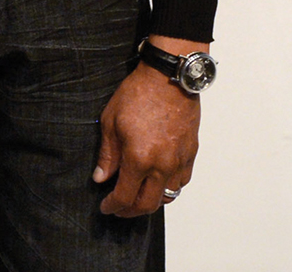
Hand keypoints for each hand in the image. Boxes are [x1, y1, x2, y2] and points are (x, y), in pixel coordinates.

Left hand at [93, 37, 203, 215]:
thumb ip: (107, 155)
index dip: (113, 206)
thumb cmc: (137, 95)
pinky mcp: (191, 154)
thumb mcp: (110, 122)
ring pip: (168, 196)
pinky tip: (157, 183)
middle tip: (118, 209)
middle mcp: (163, 166)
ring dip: (151, 202)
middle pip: (149, 204)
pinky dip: (168, 188)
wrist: (168, 79)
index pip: (125, 195)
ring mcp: (180, 161)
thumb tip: (101, 178)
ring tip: (136, 197)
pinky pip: (181, 182)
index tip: (105, 208)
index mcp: (139, 159)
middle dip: (130, 211)